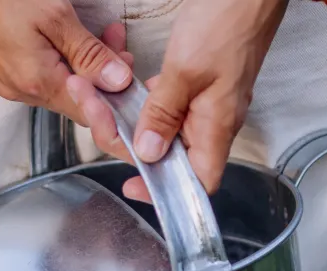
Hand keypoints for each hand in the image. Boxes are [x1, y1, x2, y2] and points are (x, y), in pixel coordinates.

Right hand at [0, 0, 134, 124]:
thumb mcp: (53, 17)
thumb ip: (88, 53)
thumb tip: (118, 81)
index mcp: (38, 84)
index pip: (91, 113)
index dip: (118, 101)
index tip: (132, 79)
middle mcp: (21, 91)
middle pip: (77, 98)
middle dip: (105, 76)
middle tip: (118, 42)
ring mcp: (8, 82)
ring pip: (60, 84)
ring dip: (84, 65)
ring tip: (101, 34)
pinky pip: (41, 74)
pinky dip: (62, 60)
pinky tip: (69, 38)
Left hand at [68, 0, 289, 201]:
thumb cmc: (228, 23)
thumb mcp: (186, 70)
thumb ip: (164, 113)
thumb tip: (148, 152)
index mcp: (217, 126)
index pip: (197, 182)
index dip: (166, 191)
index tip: (135, 185)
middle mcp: (214, 120)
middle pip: (170, 153)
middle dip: (130, 139)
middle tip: (98, 113)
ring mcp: (208, 101)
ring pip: (164, 126)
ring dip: (132, 116)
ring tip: (101, 97)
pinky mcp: (200, 82)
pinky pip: (168, 103)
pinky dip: (144, 97)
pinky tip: (128, 85)